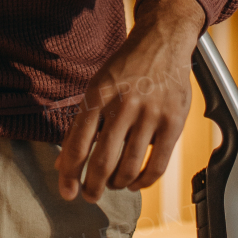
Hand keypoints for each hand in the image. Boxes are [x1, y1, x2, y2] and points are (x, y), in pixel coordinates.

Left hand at [56, 0, 205, 202]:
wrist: (163, 42)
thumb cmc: (126, 68)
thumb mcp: (97, 87)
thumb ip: (81, 125)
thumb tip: (63, 163)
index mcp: (98, 95)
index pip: (78, 144)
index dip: (69, 174)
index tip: (67, 192)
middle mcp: (123, 105)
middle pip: (103, 161)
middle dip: (92, 187)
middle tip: (89, 195)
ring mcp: (150, 113)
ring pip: (129, 166)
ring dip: (117, 184)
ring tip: (112, 185)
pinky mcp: (173, 121)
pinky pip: (157, 164)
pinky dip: (143, 181)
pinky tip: (135, 182)